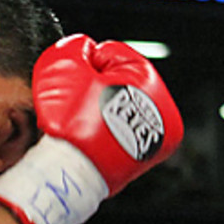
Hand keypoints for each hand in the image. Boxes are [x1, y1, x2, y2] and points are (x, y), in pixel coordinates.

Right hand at [0, 34, 183, 223]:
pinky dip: (101, 136)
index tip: (73, 85)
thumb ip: (75, 47)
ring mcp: (153, 138)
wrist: (73, 176)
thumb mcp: (63, 65)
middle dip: (92, 91)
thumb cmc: (71, 122)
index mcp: (148, 80)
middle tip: (75, 107)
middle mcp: (160, 110)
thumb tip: (84, 50)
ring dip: (95, 114)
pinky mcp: (141, 160)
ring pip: (114, 112)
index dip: (82, 67)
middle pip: (114, 85)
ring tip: (80, 126)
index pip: (107, 55)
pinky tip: (89, 142)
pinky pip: (115, 136)